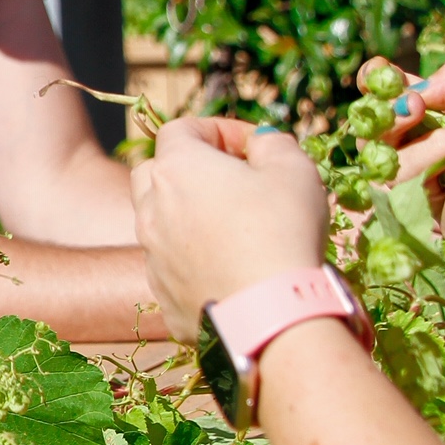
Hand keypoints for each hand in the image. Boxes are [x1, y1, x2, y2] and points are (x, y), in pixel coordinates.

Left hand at [130, 117, 329, 332]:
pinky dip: (193, 261)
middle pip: (154, 173)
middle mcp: (151, 209)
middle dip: (189, 169)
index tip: (254, 148)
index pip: (180, 130)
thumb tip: (260, 143)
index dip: (218, 130)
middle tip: (234, 183)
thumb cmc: (283, 230)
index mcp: (176, 169)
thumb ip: (273, 143)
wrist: (270, 314)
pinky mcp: (162, 296)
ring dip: (188, 216)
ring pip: (158, 221)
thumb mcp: (294, 169)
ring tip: (234, 227)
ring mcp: (151, 255)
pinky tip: (231, 269)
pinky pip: (171, 266)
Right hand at [374, 52, 444, 285]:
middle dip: (397, 119)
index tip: (379, 79)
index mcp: (443, 120)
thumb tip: (406, 94)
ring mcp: (439, 197)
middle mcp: (433, 158)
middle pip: (378, 139)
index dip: (376, 89)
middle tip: (419, 108)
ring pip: (407, 170)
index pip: (388, 101)